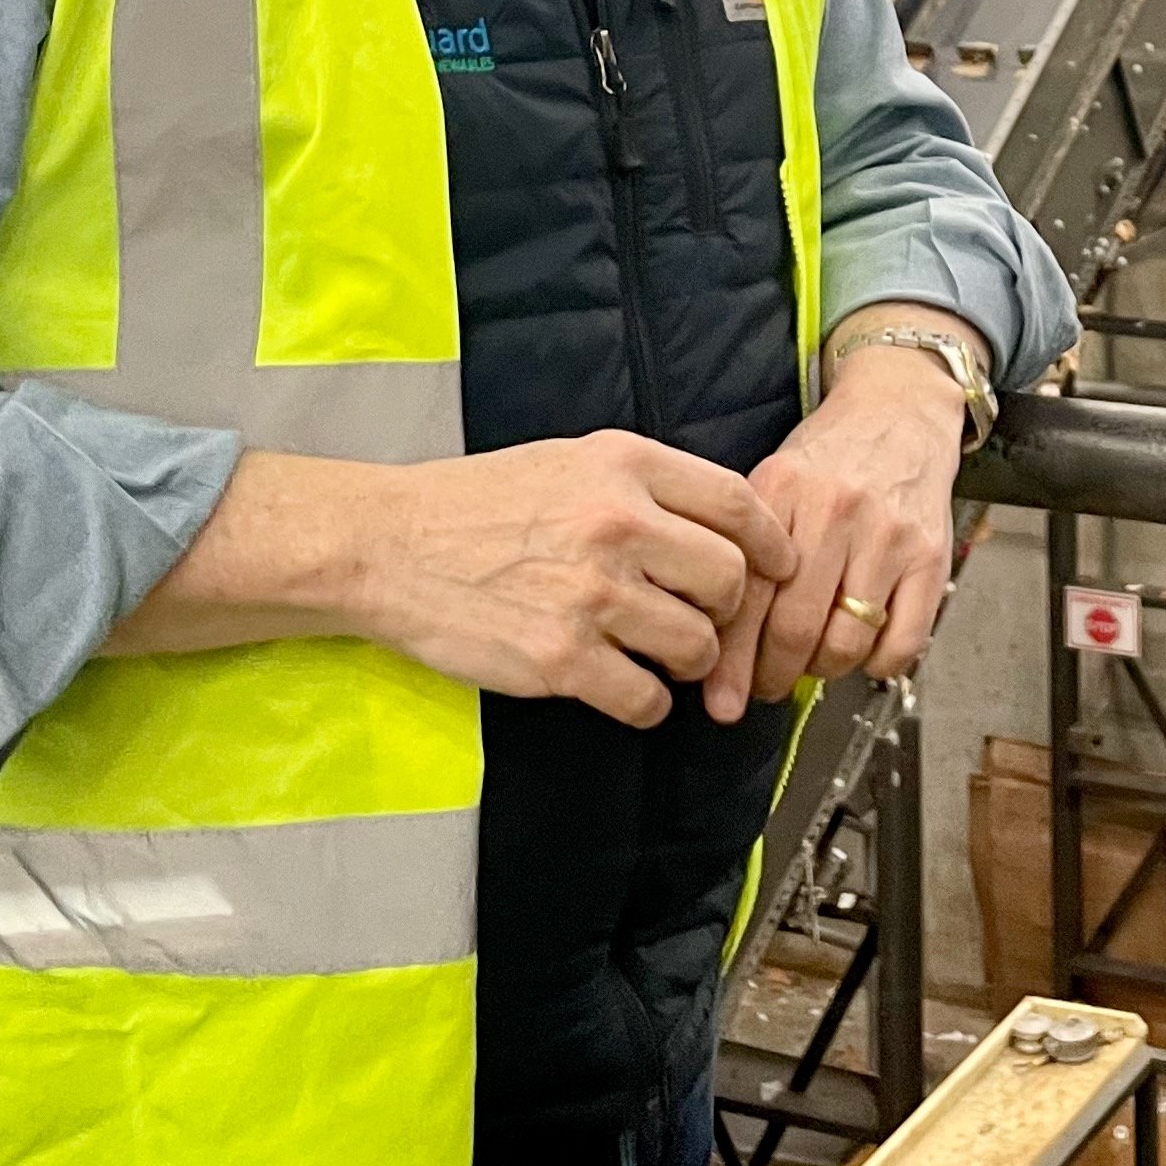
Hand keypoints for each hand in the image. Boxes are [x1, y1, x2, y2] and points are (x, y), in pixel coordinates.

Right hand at [357, 433, 795, 726]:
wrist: (387, 545)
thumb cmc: (478, 503)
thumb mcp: (570, 461)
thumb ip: (646, 486)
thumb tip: (722, 530)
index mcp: (625, 465)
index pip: (738, 504)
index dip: (770, 544)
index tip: (777, 568)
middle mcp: (618, 523)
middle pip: (729, 580)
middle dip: (727, 611)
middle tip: (702, 621)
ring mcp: (591, 594)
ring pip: (696, 646)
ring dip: (688, 663)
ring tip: (659, 657)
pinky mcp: (561, 659)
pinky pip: (646, 700)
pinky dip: (646, 704)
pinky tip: (624, 689)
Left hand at [704, 328, 969, 722]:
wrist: (899, 409)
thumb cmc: (829, 458)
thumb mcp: (773, 485)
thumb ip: (746, 554)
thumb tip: (716, 645)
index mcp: (781, 491)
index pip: (745, 595)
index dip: (730, 661)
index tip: (720, 699)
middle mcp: (835, 511)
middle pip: (793, 628)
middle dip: (771, 676)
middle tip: (764, 688)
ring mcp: (887, 535)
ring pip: (845, 643)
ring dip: (822, 671)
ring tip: (812, 663)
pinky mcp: (930, 556)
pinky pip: (901, 642)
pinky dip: (876, 665)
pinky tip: (863, 651)